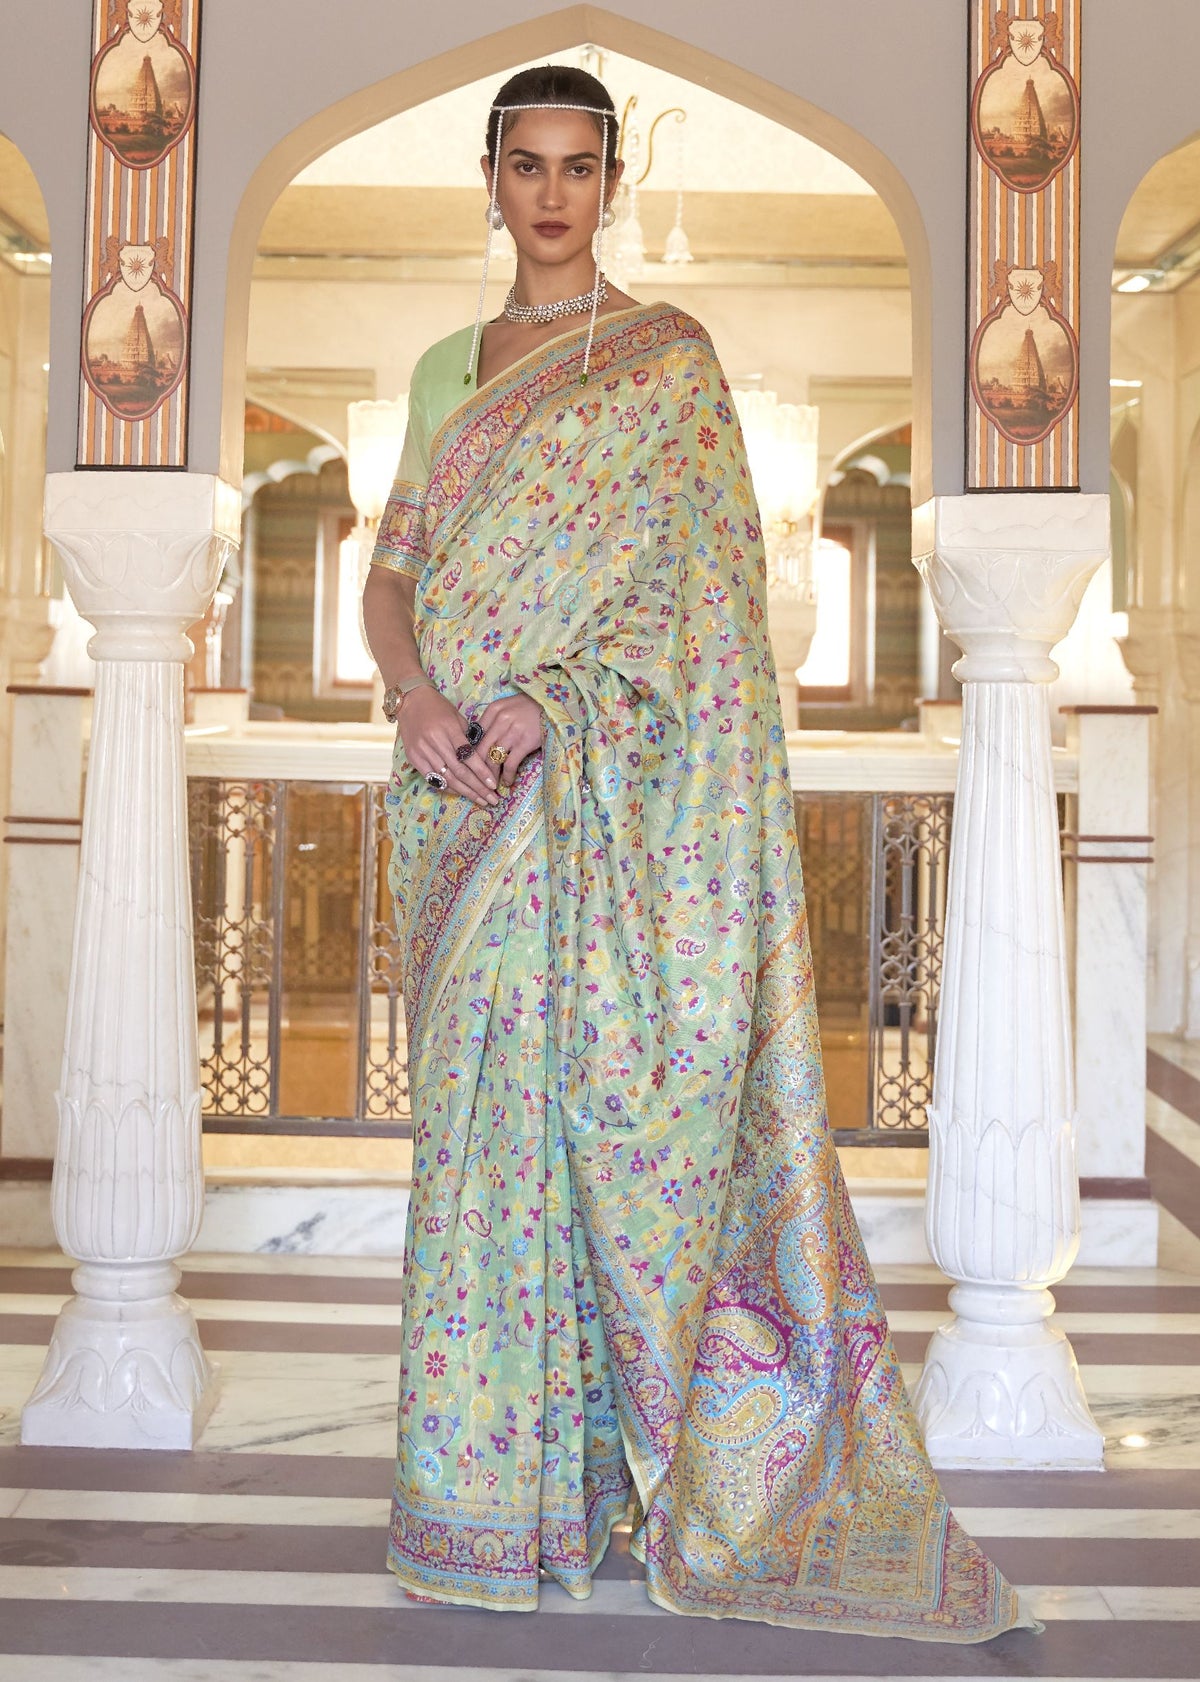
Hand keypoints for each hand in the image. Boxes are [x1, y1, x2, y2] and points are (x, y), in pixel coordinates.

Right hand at [397, 686, 498, 807]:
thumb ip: (468, 738)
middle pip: (459, 771)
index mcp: (449, 729)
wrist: (411, 700)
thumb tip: (483, 760)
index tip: (493, 785)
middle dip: (477, 788)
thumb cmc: (439, 707)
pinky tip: (460, 793)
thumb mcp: (457, 717)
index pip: (469, 756)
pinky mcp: (413, 757)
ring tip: (480, 800)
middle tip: (491, 799)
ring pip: (447, 778)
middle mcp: (435, 741)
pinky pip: (432, 778)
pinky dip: (447, 787)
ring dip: (465, 792)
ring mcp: (422, 751)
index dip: (482, 773)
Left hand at [476, 692, 544, 790]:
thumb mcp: (508, 706)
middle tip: (478, 781)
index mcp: (493, 710)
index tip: (471, 764)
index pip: (475, 735)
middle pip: (481, 749)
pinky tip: (507, 782)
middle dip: (478, 769)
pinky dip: (507, 776)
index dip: (471, 752)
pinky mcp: (524, 743)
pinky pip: (510, 764)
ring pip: (493, 758)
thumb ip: (493, 719)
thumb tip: (479, 740)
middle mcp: (500, 720)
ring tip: (491, 785)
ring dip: (491, 775)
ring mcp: (512, 732)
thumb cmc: (530, 707)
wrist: (553, 706)